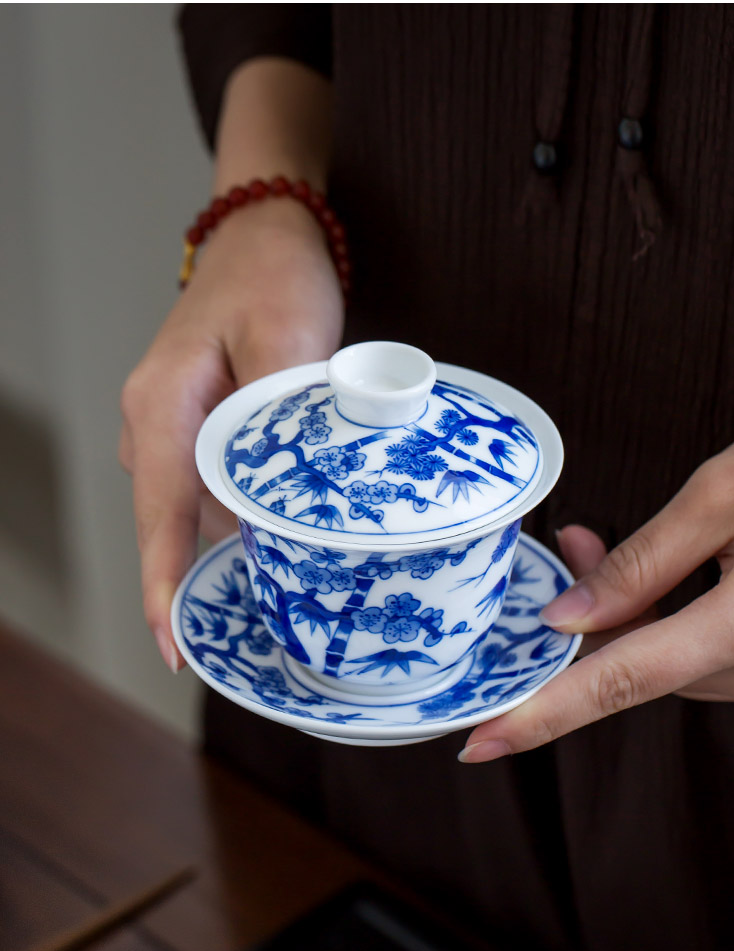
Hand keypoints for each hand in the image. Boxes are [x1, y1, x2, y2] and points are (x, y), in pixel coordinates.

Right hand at [120, 199, 342, 670]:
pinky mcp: (190, 430)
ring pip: (197, 507)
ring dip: (240, 532)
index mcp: (162, 406)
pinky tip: (286, 509)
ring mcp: (166, 429)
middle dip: (217, 565)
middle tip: (283, 599)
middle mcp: (151, 425)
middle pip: (177, 521)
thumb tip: (262, 506)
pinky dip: (244, 506)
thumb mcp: (288, 340)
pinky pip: (208, 486)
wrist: (262, 241)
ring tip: (299, 546)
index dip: (165, 582)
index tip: (174, 643)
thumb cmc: (273, 280)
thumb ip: (272, 425)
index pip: (160, 512)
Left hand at [458, 435, 733, 762]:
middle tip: (564, 551)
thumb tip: (570, 616)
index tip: (481, 742)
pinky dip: (669, 616)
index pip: (619, 681)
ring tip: (593, 545)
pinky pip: (708, 650)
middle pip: (643, 666)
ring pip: (674, 659)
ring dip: (629, 613)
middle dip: (589, 622)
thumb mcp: (730, 493)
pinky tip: (660, 572)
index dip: (542, 716)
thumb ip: (647, 559)